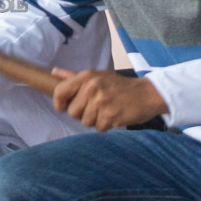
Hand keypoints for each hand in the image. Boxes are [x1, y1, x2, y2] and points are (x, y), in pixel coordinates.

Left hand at [52, 69, 166, 131]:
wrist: (147, 94)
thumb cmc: (119, 86)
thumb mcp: (98, 75)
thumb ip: (74, 76)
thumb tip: (54, 73)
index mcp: (87, 76)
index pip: (59, 92)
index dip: (59, 103)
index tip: (63, 106)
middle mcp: (92, 88)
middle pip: (72, 112)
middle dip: (81, 113)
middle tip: (95, 107)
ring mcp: (102, 102)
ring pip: (85, 122)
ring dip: (94, 120)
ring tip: (106, 110)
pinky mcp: (111, 116)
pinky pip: (98, 128)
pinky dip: (105, 125)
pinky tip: (113, 116)